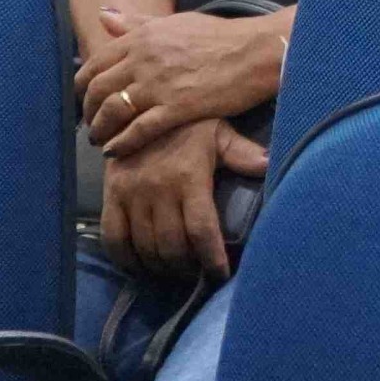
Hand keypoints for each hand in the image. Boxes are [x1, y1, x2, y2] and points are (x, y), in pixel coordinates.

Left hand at [79, 9, 284, 154]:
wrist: (256, 51)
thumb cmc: (221, 36)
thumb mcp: (175, 22)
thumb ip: (137, 22)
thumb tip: (103, 15)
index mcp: (142, 37)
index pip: (96, 63)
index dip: (84, 85)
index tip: (85, 98)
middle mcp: (143, 59)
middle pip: (98, 89)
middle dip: (88, 111)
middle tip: (91, 123)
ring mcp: (158, 84)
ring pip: (113, 110)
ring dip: (101, 129)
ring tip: (101, 140)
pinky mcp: (177, 108)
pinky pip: (139, 130)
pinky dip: (122, 143)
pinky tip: (116, 152)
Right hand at [95, 118, 266, 281]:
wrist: (138, 106)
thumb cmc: (187, 124)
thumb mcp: (217, 132)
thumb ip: (242, 153)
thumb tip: (269, 165)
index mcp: (188, 176)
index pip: (201, 230)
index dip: (211, 260)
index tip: (220, 274)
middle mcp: (158, 189)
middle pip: (172, 246)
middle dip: (187, 268)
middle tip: (197, 272)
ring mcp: (131, 194)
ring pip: (146, 247)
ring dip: (162, 267)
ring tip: (175, 270)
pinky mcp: (111, 196)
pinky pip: (114, 238)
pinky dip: (127, 260)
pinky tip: (141, 266)